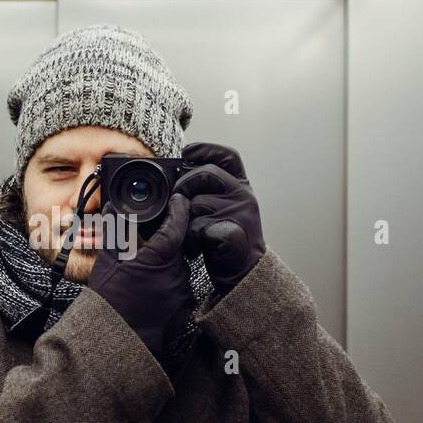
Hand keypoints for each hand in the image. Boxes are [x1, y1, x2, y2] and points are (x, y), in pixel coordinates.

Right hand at [87, 193, 195, 361]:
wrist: (118, 340)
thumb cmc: (110, 304)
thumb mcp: (107, 264)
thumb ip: (114, 233)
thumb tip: (115, 210)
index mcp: (158, 259)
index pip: (177, 225)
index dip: (179, 210)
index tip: (178, 201)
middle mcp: (176, 274)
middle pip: (179, 247)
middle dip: (167, 242)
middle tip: (149, 242)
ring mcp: (181, 292)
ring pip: (179, 267)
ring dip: (166, 264)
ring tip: (145, 272)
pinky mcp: (184, 308)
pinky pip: (178, 287)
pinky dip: (167, 284)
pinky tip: (151, 290)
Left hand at [173, 142, 265, 295]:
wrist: (244, 273)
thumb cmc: (227, 239)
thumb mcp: (224, 208)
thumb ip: (207, 191)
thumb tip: (177, 178)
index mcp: (241, 185)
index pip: (227, 157)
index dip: (207, 149)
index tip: (187, 152)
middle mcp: (244, 194)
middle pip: (205, 174)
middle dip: (184, 186)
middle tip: (178, 204)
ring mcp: (239, 212)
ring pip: (197, 202)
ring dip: (186, 221)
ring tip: (192, 236)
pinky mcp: (231, 231)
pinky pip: (197, 227)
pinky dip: (191, 240)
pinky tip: (196, 248)